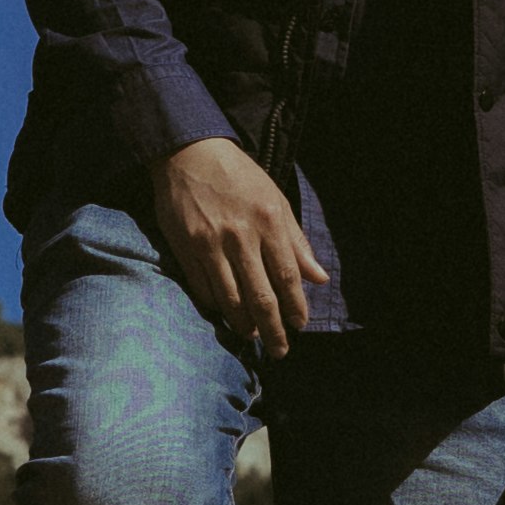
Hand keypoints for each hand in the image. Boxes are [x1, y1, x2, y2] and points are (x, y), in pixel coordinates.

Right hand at [148, 137, 326, 360]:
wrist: (189, 154)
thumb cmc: (238, 177)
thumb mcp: (275, 200)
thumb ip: (296, 242)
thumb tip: (318, 277)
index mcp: (268, 222)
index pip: (287, 277)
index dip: (295, 307)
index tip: (299, 325)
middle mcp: (240, 236)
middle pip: (261, 296)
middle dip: (274, 329)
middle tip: (280, 350)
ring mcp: (210, 245)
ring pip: (231, 300)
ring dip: (244, 324)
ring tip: (254, 336)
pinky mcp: (186, 249)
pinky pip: (204, 289)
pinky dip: (218, 307)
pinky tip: (227, 315)